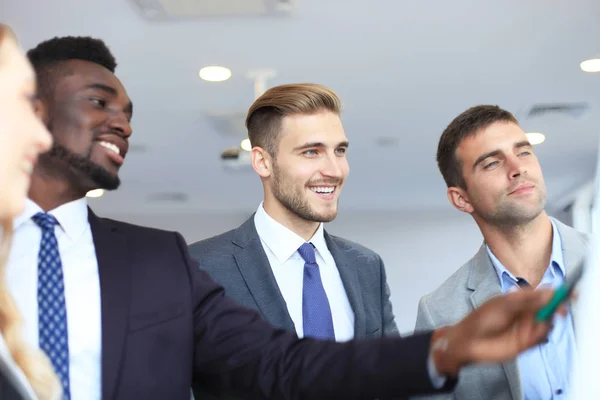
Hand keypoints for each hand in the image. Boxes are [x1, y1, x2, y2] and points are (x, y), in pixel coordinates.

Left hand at [431, 289, 560, 377]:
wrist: (470, 341)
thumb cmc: (481, 319)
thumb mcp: (504, 305)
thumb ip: (527, 300)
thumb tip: (548, 293)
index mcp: (519, 299)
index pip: (542, 293)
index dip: (555, 293)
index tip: (565, 293)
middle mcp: (526, 312)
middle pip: (549, 308)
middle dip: (556, 307)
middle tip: (557, 310)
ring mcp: (527, 326)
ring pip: (548, 323)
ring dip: (547, 322)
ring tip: (536, 324)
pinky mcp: (527, 341)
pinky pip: (541, 337)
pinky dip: (541, 335)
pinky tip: (531, 335)